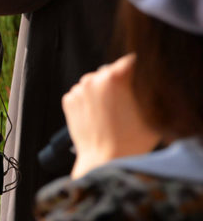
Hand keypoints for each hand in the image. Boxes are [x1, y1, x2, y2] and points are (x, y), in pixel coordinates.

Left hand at [63, 54, 159, 178]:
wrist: (104, 160)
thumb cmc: (130, 141)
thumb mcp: (153, 112)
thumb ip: (152, 92)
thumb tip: (153, 79)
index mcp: (115, 77)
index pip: (131, 60)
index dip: (140, 68)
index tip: (143, 76)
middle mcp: (93, 79)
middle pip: (111, 71)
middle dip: (121, 82)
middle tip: (129, 101)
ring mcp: (79, 90)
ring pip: (95, 82)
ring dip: (103, 91)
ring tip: (113, 112)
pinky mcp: (68, 100)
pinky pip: (82, 93)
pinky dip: (90, 101)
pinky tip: (100, 116)